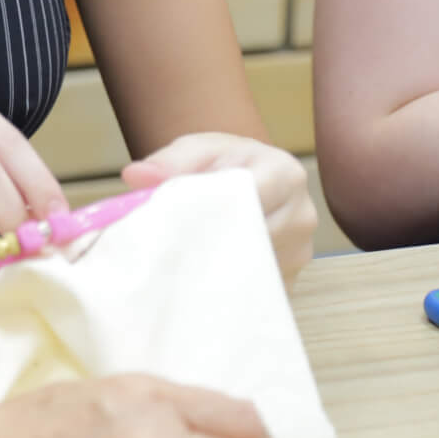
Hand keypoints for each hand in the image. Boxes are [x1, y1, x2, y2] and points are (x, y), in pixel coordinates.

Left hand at [123, 133, 315, 284]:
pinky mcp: (288, 281)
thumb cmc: (221, 163)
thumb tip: (137, 176)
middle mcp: (301, 214)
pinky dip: (223, 282)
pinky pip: (251, 287)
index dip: (208, 208)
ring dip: (213, 264)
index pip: (248, 196)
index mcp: (285, 173)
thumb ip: (169, 161)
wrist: (245, 179)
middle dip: (206, 240)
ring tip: (180, 257)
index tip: (175, 217)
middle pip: (249, 236)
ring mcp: (299, 253)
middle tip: (167, 244)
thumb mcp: (195, 150)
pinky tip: (198, 274)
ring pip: (248, 267)